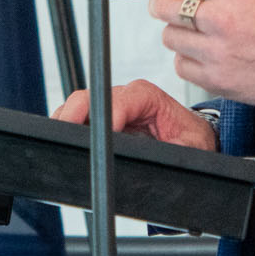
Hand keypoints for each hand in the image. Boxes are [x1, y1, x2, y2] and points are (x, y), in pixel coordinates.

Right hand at [52, 79, 217, 150]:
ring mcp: (111, 105)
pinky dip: (69, 129)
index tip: (101, 137)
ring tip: (63, 143)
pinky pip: (78, 118)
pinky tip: (67, 143)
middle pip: (91, 98)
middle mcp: (125, 96)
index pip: (119, 100)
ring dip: (69, 123)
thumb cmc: (191, 141)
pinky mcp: (102, 118)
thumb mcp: (189, 148)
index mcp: (147, 97)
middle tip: (67, 138)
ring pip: (79, 106)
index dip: (106, 117)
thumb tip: (156, 158)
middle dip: (75, 116)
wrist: (191, 142)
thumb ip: (173, 151)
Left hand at [142, 0, 254, 125]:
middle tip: (175, 2)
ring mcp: (218, 53)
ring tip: (201, 30)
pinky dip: (189, 59)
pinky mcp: (218, 80)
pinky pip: (181, 66)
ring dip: (179, 31)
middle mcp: (223, 19)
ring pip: (169, 37)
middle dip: (162, 0)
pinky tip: (208, 53)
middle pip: (162, 5)